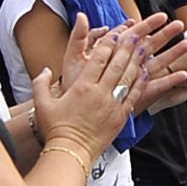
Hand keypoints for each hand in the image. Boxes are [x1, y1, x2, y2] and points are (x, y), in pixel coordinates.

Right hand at [31, 17, 139, 156]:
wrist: (71, 152)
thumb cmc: (56, 129)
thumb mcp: (42, 104)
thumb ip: (41, 83)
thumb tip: (45, 70)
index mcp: (81, 87)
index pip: (98, 59)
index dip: (108, 44)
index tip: (114, 33)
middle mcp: (99, 93)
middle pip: (116, 64)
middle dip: (126, 47)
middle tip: (135, 33)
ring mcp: (112, 105)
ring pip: (128, 77)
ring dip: (136, 61)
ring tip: (144, 47)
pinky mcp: (120, 117)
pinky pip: (133, 95)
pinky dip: (140, 82)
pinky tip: (145, 73)